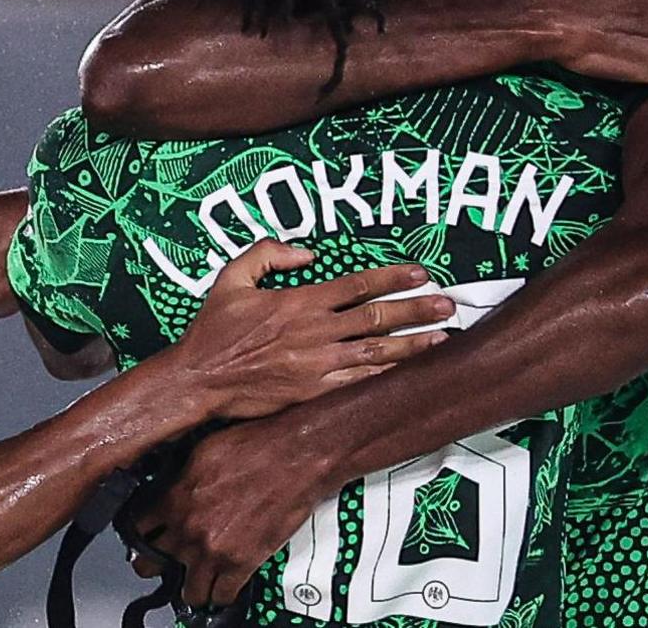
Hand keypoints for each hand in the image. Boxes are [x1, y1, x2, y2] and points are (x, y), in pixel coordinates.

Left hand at [136, 420, 332, 609]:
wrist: (295, 458)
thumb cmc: (255, 447)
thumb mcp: (201, 452)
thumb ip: (180, 478)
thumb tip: (170, 488)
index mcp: (175, 498)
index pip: (137, 528)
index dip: (139, 534)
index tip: (144, 537)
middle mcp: (189, 528)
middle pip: (151, 564)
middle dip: (155, 565)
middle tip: (162, 563)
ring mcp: (213, 550)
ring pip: (186, 590)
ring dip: (189, 587)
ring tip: (194, 582)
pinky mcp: (242, 564)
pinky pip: (221, 596)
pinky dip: (220, 596)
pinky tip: (222, 588)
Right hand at [163, 240, 449, 420]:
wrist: (200, 379)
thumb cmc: (214, 330)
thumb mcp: (232, 277)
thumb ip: (267, 254)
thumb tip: (305, 254)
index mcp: (299, 303)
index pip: (357, 286)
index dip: (392, 278)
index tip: (419, 273)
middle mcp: (315, 333)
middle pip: (377, 319)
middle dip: (417, 311)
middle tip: (447, 305)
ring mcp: (317, 366)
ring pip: (377, 354)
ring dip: (413, 346)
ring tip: (442, 340)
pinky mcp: (313, 393)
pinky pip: (358, 385)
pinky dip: (387, 379)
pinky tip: (409, 376)